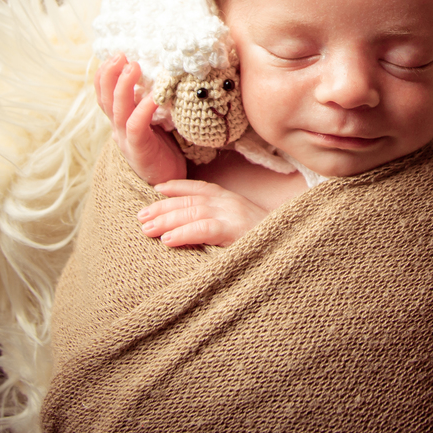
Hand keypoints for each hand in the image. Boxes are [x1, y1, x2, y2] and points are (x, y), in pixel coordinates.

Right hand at [96, 55, 186, 185]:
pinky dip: (143, 109)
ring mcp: (126, 140)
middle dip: (110, 74)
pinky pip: (136, 126)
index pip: (104, 95)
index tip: (114, 56)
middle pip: (106, 99)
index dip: (105, 75)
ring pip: (118, 109)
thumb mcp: (153, 123)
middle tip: (120, 55)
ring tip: (132, 67)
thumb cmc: (163, 150)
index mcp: (119, 122)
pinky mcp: (139, 149)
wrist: (168, 183)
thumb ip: (147, 105)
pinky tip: (153, 96)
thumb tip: (156, 78)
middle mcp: (118, 129)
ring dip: (123, 86)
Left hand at [138, 180, 267, 246]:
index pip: (200, 188)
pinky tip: (167, 241)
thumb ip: (220, 221)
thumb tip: (192, 226)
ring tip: (147, 229)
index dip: (177, 187)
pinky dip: (183, 233)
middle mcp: (230, 202)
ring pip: (192, 213)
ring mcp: (233, 215)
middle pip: (190, 201)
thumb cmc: (265, 242)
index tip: (157, 190)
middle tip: (141, 217)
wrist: (291, 246)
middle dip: (163, 208)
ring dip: (167, 220)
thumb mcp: (241, 226)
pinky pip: (204, 229)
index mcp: (230, 199)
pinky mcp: (235, 231)